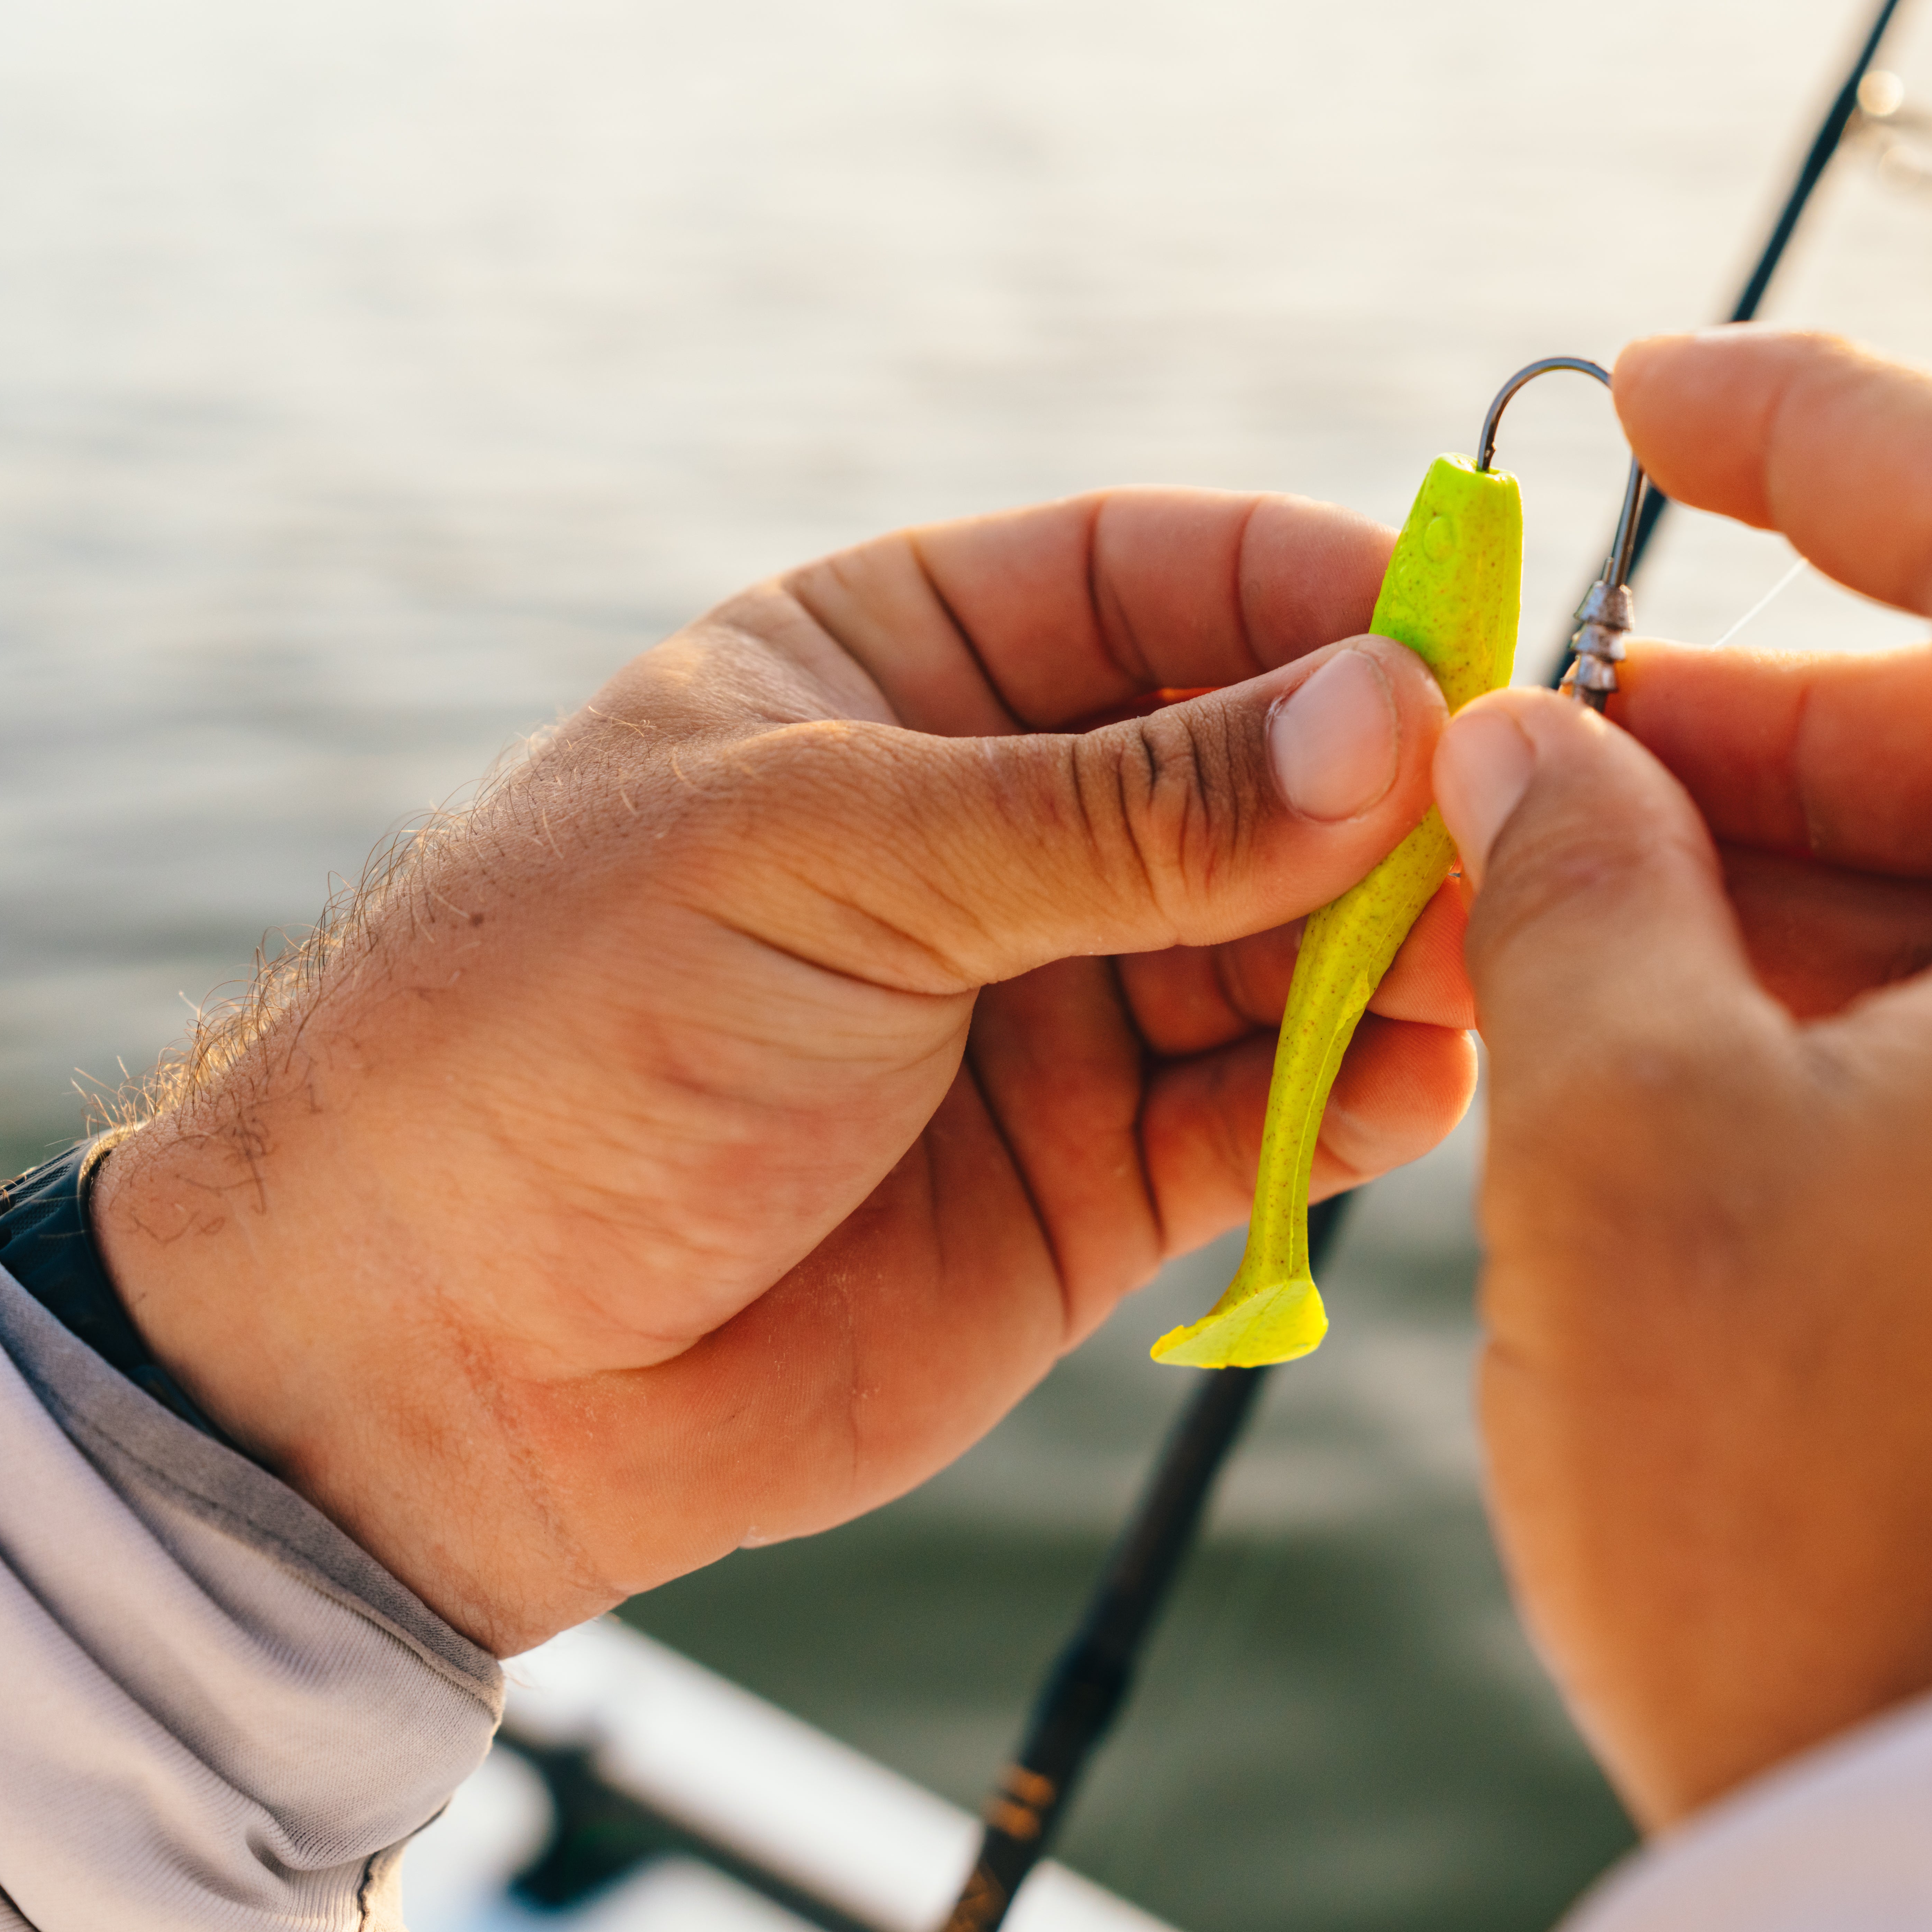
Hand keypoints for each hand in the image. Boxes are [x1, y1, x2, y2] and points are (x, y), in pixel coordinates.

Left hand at [96, 490, 1474, 1652]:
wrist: (420, 1351)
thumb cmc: (557, 1035)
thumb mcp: (824, 862)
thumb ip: (1118, 814)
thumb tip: (1383, 719)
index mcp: (903, 674)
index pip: (1162, 580)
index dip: (1320, 594)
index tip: (1466, 627)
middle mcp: (1004, 826)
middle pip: (1263, 763)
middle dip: (1387, 786)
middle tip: (1511, 820)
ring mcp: (1061, 1004)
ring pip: (1296, 943)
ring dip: (1398, 946)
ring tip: (1481, 957)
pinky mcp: (1099, 1179)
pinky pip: (1273, 1114)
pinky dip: (1358, 1098)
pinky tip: (1413, 1083)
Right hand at [1437, 329, 1931, 1826]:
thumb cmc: (1845, 1539)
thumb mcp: (1640, 1150)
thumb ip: (1575, 870)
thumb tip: (1524, 739)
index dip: (1814, 431)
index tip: (1645, 391)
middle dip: (1772, 716)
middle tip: (1537, 732)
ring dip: (1832, 874)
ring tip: (1584, 886)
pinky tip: (1724, 1012)